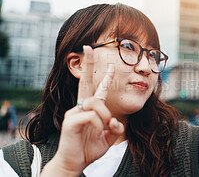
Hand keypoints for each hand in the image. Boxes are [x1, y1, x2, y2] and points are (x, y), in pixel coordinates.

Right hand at [42, 46, 124, 175]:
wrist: (74, 164)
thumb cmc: (88, 150)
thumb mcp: (107, 138)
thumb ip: (115, 129)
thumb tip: (117, 122)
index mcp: (90, 109)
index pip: (98, 89)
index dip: (105, 77)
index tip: (111, 65)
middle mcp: (80, 107)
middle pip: (85, 81)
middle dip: (88, 63)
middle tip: (89, 46)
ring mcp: (73, 112)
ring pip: (96, 103)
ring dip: (105, 115)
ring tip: (105, 128)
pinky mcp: (70, 121)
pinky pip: (91, 115)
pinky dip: (99, 124)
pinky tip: (98, 132)